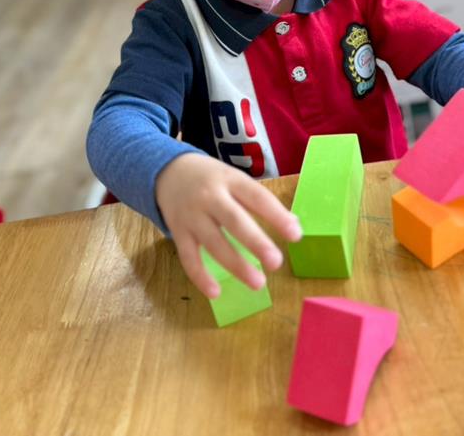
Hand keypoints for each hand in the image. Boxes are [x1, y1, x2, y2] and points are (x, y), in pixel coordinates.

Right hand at [155, 152, 301, 298]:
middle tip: (276, 262)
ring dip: (236, 265)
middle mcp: (210, 196)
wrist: (166, 171)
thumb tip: (293, 226)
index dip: (277, 215)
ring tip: (258, 284)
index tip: (296, 235)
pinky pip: (188, 257)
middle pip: (234, 221)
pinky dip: (200, 276)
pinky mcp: (178, 232)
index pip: (256, 197)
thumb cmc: (211, 179)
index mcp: (230, 180)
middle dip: (256, 242)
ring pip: (213, 242)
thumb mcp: (235, 179)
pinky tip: (216, 293)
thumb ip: (260, 201)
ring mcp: (192, 215)